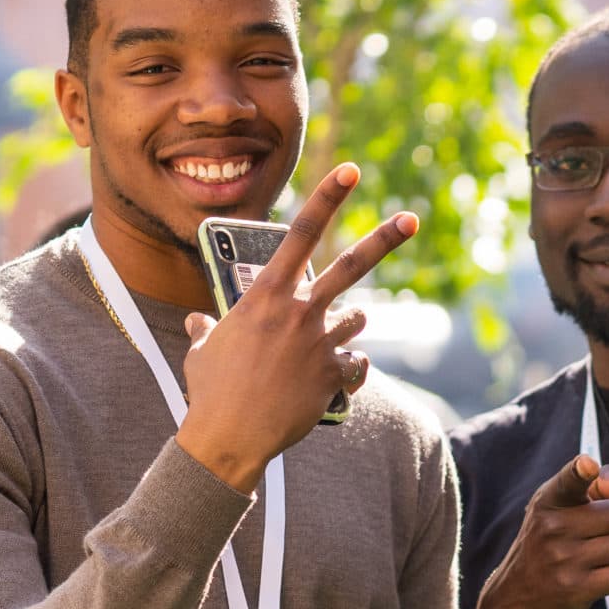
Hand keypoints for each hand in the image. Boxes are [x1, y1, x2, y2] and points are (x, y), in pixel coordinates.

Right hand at [175, 163, 415, 490]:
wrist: (229, 437)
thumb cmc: (210, 391)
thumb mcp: (202, 351)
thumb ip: (207, 329)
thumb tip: (197, 321)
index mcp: (265, 295)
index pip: (300, 233)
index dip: (328, 198)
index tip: (350, 171)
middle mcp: (298, 311)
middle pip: (351, 266)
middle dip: (384, 239)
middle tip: (411, 218)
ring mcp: (320, 342)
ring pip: (356, 318)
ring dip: (349, 324)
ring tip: (329, 339)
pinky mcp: (333, 374)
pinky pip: (356, 363)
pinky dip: (351, 368)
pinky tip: (336, 378)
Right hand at [472, 455, 608, 608]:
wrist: (516, 595)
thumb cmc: (551, 542)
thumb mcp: (561, 506)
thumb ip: (602, 485)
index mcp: (550, 500)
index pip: (568, 480)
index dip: (581, 470)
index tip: (589, 467)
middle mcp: (555, 527)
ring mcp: (565, 559)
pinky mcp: (577, 589)